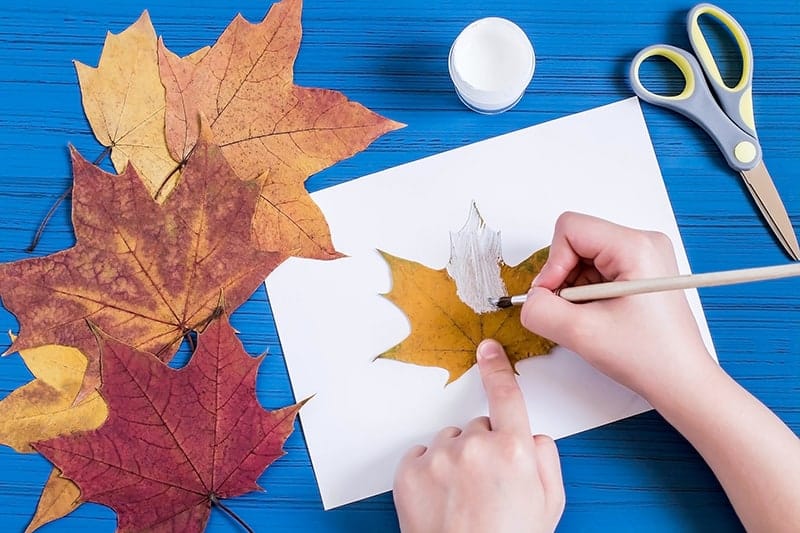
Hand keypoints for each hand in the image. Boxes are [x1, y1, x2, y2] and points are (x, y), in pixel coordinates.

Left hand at [393, 339, 563, 532]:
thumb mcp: (550, 504)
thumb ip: (545, 458)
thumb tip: (529, 435)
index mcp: (514, 449)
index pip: (506, 395)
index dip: (497, 368)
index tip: (487, 347)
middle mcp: (475, 445)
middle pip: (478, 427)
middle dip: (484, 448)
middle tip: (487, 487)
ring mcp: (439, 457)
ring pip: (449, 441)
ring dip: (455, 460)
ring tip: (461, 498)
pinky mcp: (409, 471)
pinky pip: (422, 456)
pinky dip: (429, 471)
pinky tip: (441, 500)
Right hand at [521, 212, 715, 400]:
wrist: (681, 381)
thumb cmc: (649, 357)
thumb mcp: (581, 333)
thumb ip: (540, 310)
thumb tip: (529, 300)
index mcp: (635, 246)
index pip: (570, 229)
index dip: (553, 264)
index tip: (556, 296)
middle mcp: (642, 243)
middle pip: (576, 242)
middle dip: (564, 278)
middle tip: (574, 312)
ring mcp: (643, 257)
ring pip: (583, 258)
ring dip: (575, 289)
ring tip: (592, 317)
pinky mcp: (640, 272)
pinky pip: (596, 270)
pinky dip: (587, 294)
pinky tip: (600, 316)